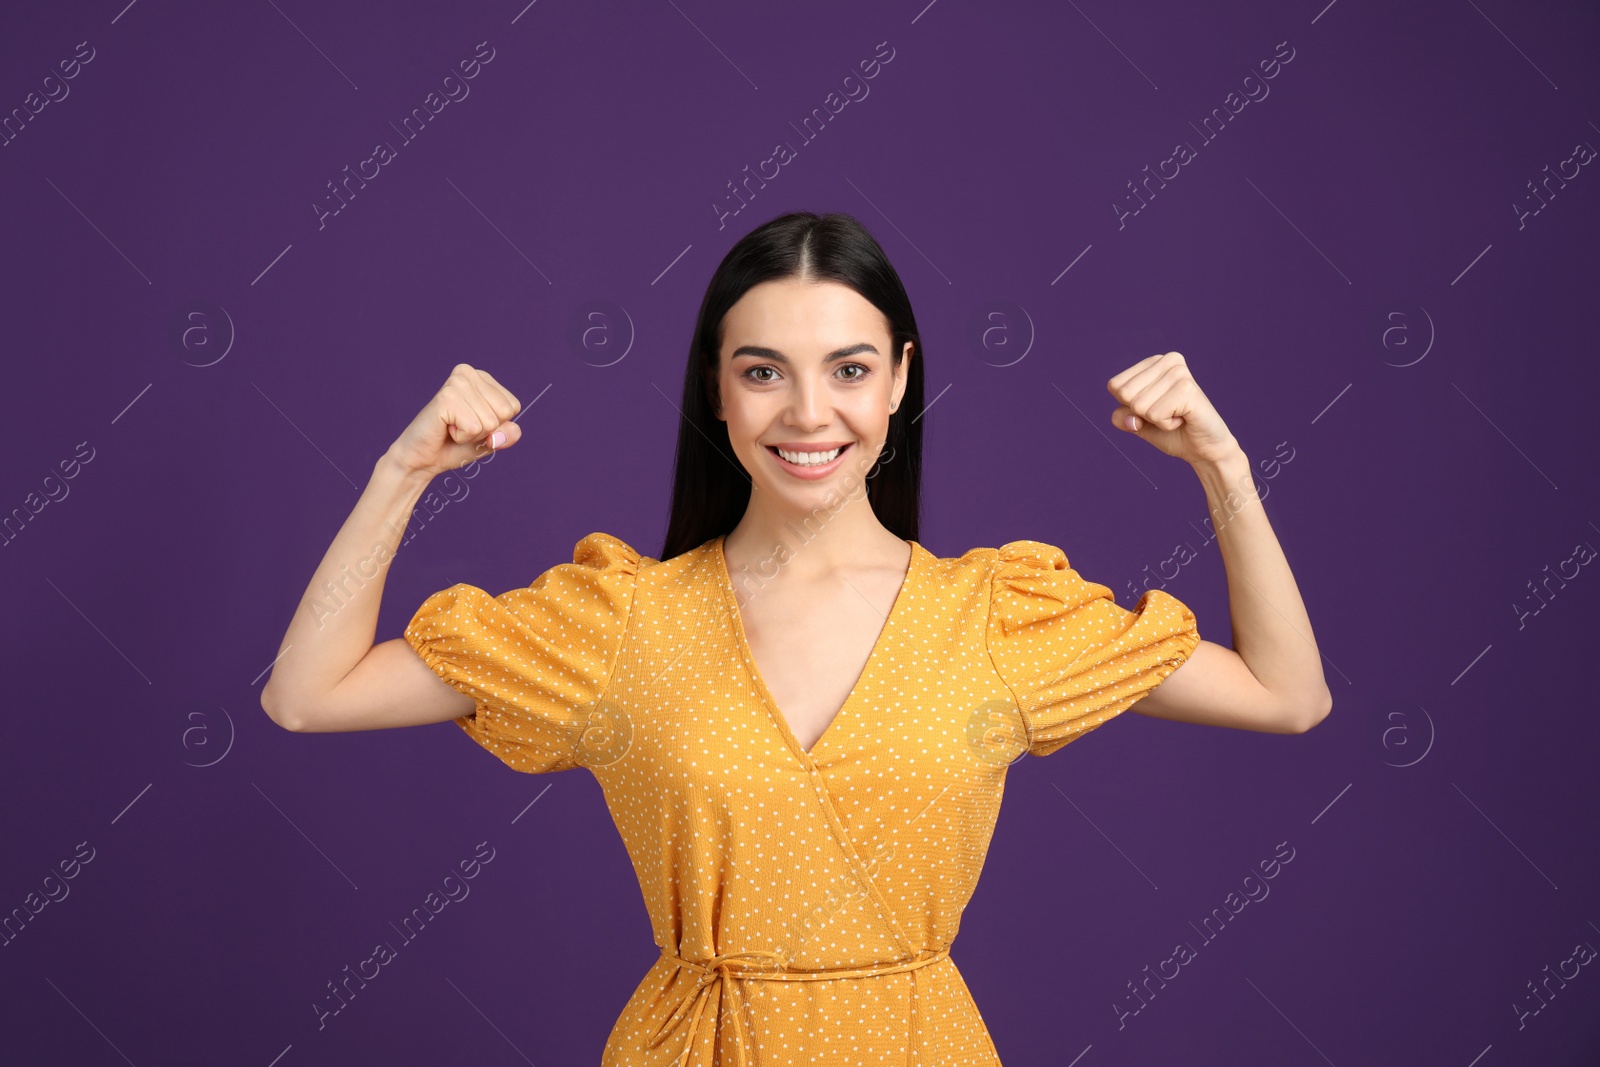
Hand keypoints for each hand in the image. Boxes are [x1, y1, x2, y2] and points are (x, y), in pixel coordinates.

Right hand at [387, 364, 522, 476]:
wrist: (422, 459)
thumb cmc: (455, 446)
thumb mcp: (490, 440)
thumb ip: (507, 434)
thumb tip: (513, 431)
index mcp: (482, 378)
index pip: (513, 406)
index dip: (496, 426)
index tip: (472, 424)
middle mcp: (469, 373)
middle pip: (504, 413)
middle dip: (485, 430)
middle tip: (460, 427)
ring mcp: (457, 383)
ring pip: (490, 422)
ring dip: (472, 434)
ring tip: (451, 428)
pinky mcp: (446, 397)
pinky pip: (474, 428)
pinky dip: (462, 437)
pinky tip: (445, 428)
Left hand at [1107, 351, 1239, 466]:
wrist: (1203, 449)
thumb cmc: (1171, 432)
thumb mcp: (1137, 423)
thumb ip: (1122, 417)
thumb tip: (1131, 418)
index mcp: (1154, 362)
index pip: (1115, 386)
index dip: (1129, 407)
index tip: (1154, 409)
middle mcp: (1168, 360)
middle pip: (1124, 394)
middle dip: (1142, 414)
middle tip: (1167, 413)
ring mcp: (1178, 373)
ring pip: (1138, 406)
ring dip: (1156, 420)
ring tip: (1177, 416)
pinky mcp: (1187, 389)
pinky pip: (1155, 415)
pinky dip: (1166, 425)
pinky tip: (1183, 419)